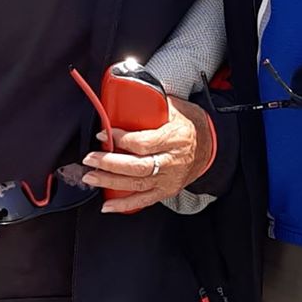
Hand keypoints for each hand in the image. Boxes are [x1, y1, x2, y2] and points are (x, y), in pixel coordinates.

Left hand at [80, 97, 214, 214]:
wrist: (210, 146)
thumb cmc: (190, 125)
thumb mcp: (175, 108)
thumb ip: (151, 104)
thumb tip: (123, 95)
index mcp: (176, 138)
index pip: (144, 142)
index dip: (121, 139)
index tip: (104, 133)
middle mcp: (173, 161)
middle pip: (138, 166)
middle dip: (110, 163)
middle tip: (90, 159)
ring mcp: (170, 179)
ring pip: (137, 184)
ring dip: (110, 182)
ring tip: (91, 177)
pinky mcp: (166, 190)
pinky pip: (144, 201)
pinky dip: (124, 206)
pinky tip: (107, 206)